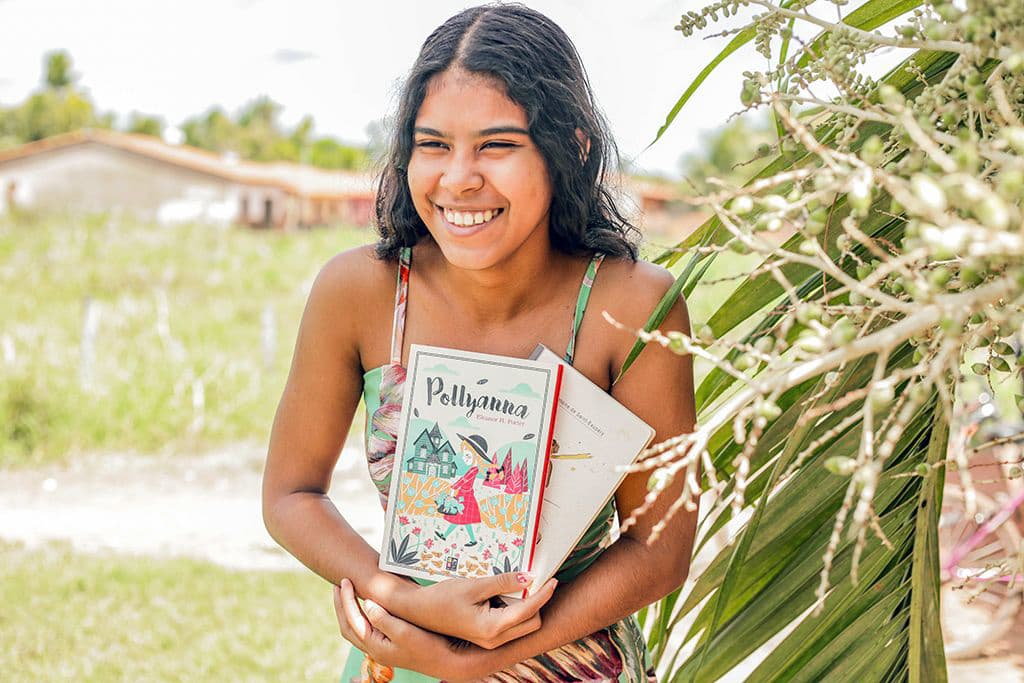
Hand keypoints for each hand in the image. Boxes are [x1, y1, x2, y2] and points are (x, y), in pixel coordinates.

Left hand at [333, 578, 492, 681]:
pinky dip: (362, 613)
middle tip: (338, 584)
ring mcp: (382, 647)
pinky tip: (369, 602)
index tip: (344, 581)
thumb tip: (366, 604)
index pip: (352, 620)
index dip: (346, 599)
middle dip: (341, 604)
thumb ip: (383, 619)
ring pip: (356, 628)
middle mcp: (375, 649)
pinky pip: (368, 626)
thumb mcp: (405, 632)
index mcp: (375, 646)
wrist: (447, 661)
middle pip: (347, 625)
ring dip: (349, 609)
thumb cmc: (429, 646)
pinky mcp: (391, 643)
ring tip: (348, 591)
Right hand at [411, 571, 557, 648]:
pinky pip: (510, 624)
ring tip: (514, 584)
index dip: (544, 594)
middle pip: (531, 622)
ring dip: (525, 605)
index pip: (529, 610)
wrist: (418, 611)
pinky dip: (514, 609)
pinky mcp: (487, 636)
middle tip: (533, 579)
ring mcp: (491, 640)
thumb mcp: (474, 585)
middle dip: (537, 601)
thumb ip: (503, 582)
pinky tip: (503, 593)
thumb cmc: (442, 598)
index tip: (553, 579)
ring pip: (522, 624)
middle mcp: (494, 639)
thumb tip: (528, 577)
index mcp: (492, 628)